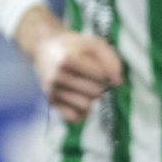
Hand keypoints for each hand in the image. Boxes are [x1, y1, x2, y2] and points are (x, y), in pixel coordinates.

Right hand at [14, 7, 122, 122]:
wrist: (45, 47)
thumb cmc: (74, 46)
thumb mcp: (93, 43)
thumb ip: (110, 59)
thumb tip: (117, 82)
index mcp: (67, 60)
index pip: (100, 76)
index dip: (105, 71)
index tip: (99, 66)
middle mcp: (57, 77)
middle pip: (95, 92)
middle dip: (99, 85)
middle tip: (92, 77)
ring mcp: (53, 91)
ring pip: (86, 106)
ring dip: (90, 98)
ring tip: (85, 87)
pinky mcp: (51, 102)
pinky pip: (74, 117)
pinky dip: (81, 111)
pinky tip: (81, 99)